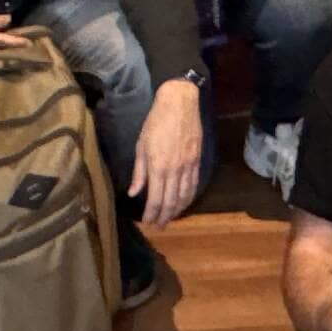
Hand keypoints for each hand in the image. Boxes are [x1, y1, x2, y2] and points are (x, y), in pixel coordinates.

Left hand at [131, 76, 205, 225]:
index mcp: (158, 166)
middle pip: (171, 201)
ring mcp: (188, 166)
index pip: (156, 199)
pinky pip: (194, 185)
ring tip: (171, 218)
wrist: (179, 104)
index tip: (148, 223)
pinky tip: (184, 203)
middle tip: (159, 226)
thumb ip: (139, 172)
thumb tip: (134, 193)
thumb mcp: (141, 146)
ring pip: (185, 196)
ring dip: (178, 210)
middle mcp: (174, 170)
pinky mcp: (197, 160)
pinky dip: (189, 198)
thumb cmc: (155, 123)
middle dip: (164, 217)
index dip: (152, 214)